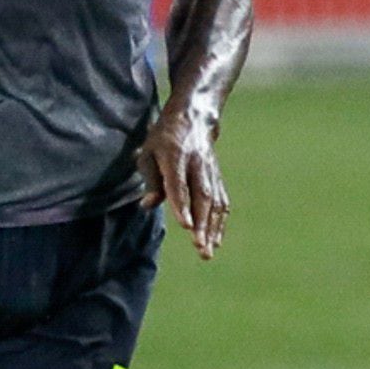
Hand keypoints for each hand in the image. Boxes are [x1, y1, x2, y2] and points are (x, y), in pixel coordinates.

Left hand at [139, 110, 228, 259]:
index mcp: (176, 156)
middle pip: (201, 196)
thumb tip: (148, 205)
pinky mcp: (217, 177)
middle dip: (202, 224)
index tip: (186, 226)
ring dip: (213, 228)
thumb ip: (150, 179)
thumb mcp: (148, 152)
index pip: (179, 184)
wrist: (194, 118)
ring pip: (214, 202)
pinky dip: (220, 221)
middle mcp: (197, 165)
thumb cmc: (163, 137)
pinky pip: (221, 201)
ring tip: (208, 251)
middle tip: (200, 248)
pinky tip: (215, 239)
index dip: (183, 206)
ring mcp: (210, 171)